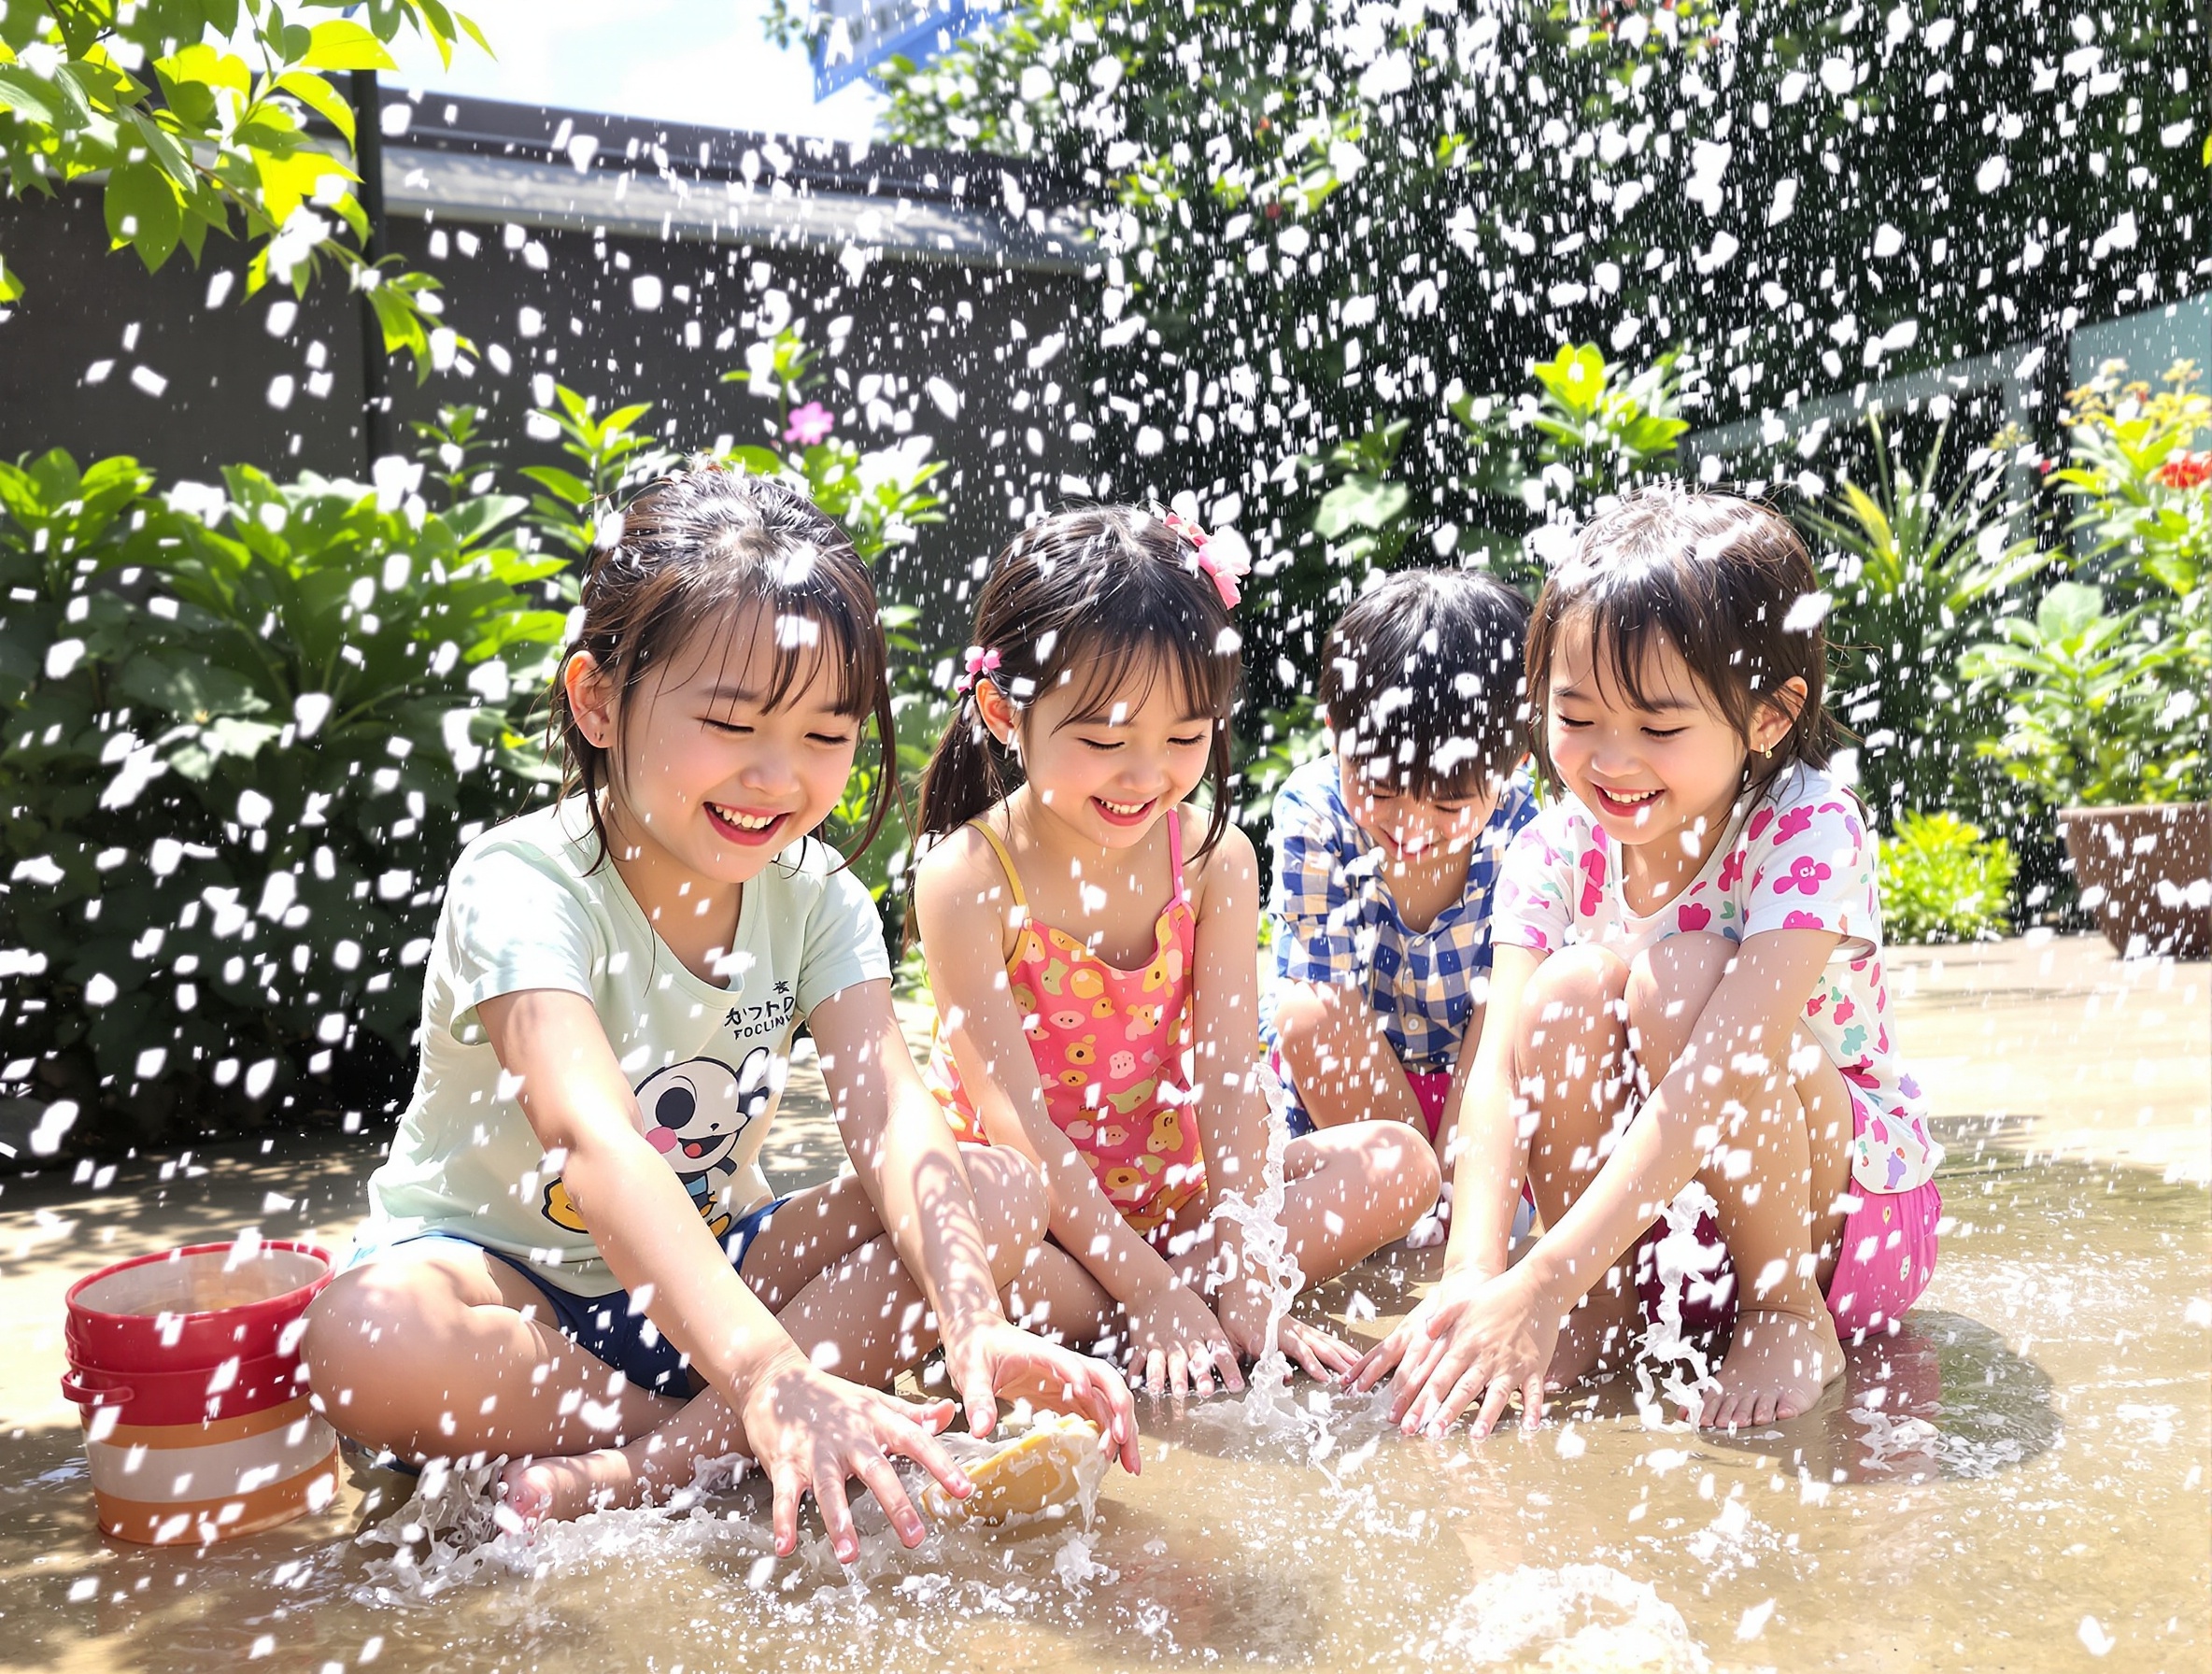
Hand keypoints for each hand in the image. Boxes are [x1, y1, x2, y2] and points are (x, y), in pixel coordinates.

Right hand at [734, 1347, 970, 1564]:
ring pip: (829, 1487)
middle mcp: (848, 1436)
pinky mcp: (785, 1462)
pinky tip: (786, 1546)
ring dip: (838, 1521)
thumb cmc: (833, 1397)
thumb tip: (951, 1411)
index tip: (964, 1490)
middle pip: (875, 1470)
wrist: (776, 1379)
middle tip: (915, 1538)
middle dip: (895, 1504)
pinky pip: (784, 1494)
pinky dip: (784, 1520)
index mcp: (875, 1420)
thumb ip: (913, 1413)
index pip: (915, 1440)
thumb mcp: (875, 1401)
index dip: (941, 1463)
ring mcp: (815, 1450)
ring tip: (849, 1555)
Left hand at [941, 1315, 1142, 1476]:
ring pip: (1109, 1401)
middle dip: (1120, 1410)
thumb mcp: (971, 1371)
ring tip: (1129, 1464)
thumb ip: (978, 1398)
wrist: (978, 1337)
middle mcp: (1066, 1367)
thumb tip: (981, 1429)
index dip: (1080, 1379)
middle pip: (1107, 1382)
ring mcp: (1071, 1382)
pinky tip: (1111, 1458)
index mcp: (1044, 1354)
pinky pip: (1096, 1415)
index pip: (1071, 1363)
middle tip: (1122, 1442)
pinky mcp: (1067, 1397)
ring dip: (1123, 1429)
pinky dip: (1108, 1435)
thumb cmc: (976, 1348)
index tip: (1084, 1398)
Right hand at [1124, 1277, 1244, 1396]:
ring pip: (1163, 1361)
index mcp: (1204, 1331)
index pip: (1220, 1351)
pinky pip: (1138, 1358)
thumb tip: (1235, 1364)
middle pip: (1193, 1358)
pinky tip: (1132, 1381)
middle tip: (1204, 1390)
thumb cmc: (1185, 1306)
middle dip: (1198, 1374)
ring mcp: (1162, 1341)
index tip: (1237, 1385)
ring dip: (1161, 1376)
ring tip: (1159, 1390)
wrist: (1154, 1287)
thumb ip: (1217, 1344)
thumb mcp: (1207, 1320)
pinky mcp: (1143, 1343)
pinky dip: (1135, 1371)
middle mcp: (1185, 1338)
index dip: (1229, 1369)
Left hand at [1209, 1273, 1358, 1382]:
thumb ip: (1239, 1359)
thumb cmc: (1235, 1316)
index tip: (1323, 1378)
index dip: (1312, 1365)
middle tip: (1352, 1378)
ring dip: (1344, 1355)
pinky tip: (1353, 1355)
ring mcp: (1300, 1328)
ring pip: (1327, 1342)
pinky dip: (1342, 1347)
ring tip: (1361, 1367)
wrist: (1242, 1288)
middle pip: (1320, 1347)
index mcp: (1274, 1335)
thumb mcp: (1230, 1340)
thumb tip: (1254, 1376)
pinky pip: (1326, 1338)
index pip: (1298, 1351)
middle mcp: (1292, 1331)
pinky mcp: (1303, 1328)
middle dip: (1337, 1363)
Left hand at [1348, 1265, 1557, 1437]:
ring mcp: (1512, 1363)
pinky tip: (1529, 1427)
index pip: (1438, 1376)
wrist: (1536, 1286)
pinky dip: (1532, 1409)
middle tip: (1431, 1435)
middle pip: (1462, 1389)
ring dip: (1486, 1416)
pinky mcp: (1535, 1366)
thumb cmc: (1496, 1294)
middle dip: (1446, 1413)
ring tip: (1475, 1436)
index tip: (1409, 1418)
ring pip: (1497, 1395)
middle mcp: (1486, 1356)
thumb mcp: (1461, 1301)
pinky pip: (1534, 1392)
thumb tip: (1422, 1333)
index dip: (1422, 1399)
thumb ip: (1440, 1318)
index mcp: (1465, 1343)